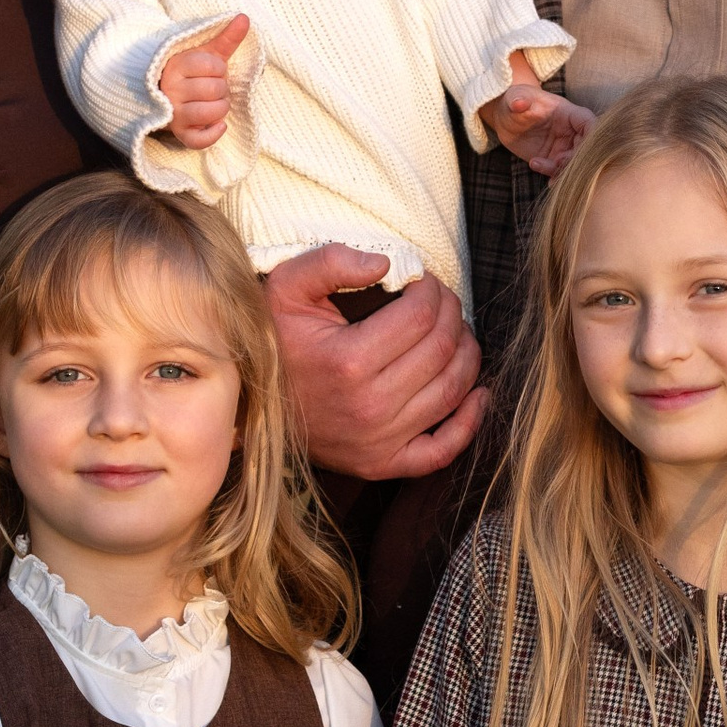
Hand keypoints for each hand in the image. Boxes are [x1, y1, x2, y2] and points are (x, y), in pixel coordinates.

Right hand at [154, 15, 250, 151]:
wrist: (170, 95)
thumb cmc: (194, 73)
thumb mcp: (208, 53)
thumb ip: (227, 37)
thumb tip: (244, 17)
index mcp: (176, 66)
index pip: (212, 66)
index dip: (219, 69)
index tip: (211, 71)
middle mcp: (172, 90)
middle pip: (215, 90)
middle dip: (221, 89)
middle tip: (211, 89)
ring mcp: (174, 114)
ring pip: (212, 113)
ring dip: (221, 109)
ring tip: (212, 103)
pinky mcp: (180, 134)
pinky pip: (200, 140)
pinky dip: (214, 133)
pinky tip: (219, 124)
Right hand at [265, 247, 486, 484]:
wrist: (248, 403)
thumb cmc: (273, 340)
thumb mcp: (286, 287)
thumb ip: (331, 262)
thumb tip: (388, 264)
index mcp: (349, 361)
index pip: (421, 316)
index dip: (433, 290)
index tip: (424, 280)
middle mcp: (369, 406)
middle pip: (442, 349)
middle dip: (452, 314)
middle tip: (442, 301)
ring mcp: (378, 441)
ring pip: (452, 391)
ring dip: (467, 354)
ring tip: (456, 333)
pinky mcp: (381, 464)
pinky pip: (442, 450)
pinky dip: (469, 423)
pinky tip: (477, 394)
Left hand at [479, 63, 593, 179]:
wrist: (506, 118)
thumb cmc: (515, 101)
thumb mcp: (515, 98)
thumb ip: (519, 100)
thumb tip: (518, 103)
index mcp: (568, 113)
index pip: (589, 123)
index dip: (592, 136)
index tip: (583, 148)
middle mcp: (571, 131)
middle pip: (586, 147)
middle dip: (576, 158)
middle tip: (556, 161)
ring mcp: (564, 146)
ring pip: (574, 162)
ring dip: (563, 170)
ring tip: (537, 165)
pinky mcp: (554, 159)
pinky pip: (561, 171)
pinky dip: (558, 178)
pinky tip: (550, 183)